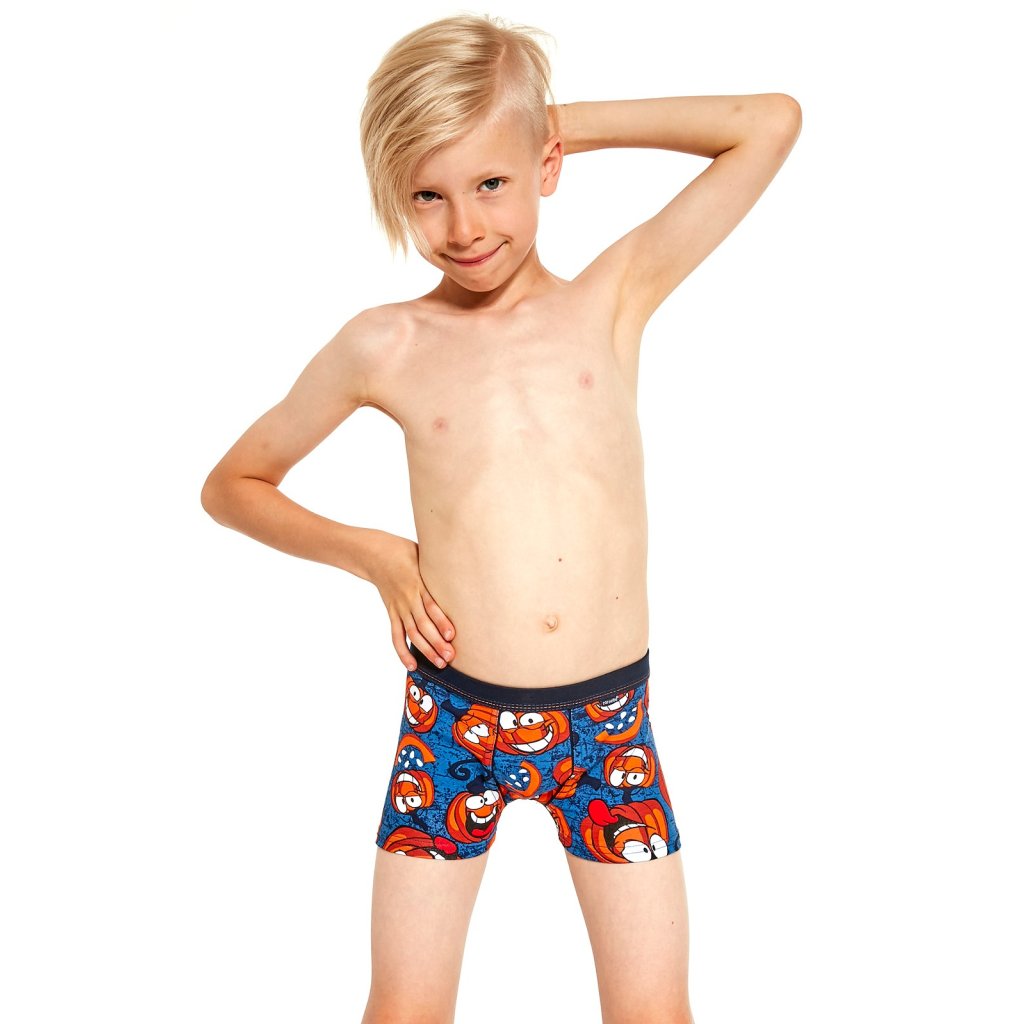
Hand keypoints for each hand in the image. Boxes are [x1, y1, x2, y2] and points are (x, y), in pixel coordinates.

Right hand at [363, 530, 455, 672]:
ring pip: (412, 633)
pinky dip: (403, 651)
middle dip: (437, 642)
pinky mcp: (392, 612)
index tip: (452, 635)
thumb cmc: (405, 552)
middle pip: (423, 624)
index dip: (441, 621)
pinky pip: (396, 635)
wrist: (375, 554)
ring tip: (439, 664)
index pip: (431, 606)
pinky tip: (413, 665)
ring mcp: (399, 607)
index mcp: (418, 583)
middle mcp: (408, 598)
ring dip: (425, 650)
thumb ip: (440, 568)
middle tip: (450, 657)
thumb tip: (463, 569)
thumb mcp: (425, 555)